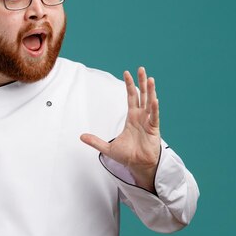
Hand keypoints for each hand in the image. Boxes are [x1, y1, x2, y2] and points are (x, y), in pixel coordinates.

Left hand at [80, 67, 160, 191]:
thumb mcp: (108, 148)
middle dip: (141, 82)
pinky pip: (154, 116)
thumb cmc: (127, 156)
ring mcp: (148, 122)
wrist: (138, 166)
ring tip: (150, 79)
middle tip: (141, 69)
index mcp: (132, 117)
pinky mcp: (153, 129)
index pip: (131, 97)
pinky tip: (154, 99)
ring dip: (150, 91)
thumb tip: (81, 137)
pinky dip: (154, 108)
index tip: (126, 73)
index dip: (129, 85)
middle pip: (142, 95)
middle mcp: (141, 116)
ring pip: (150, 102)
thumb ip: (95, 141)